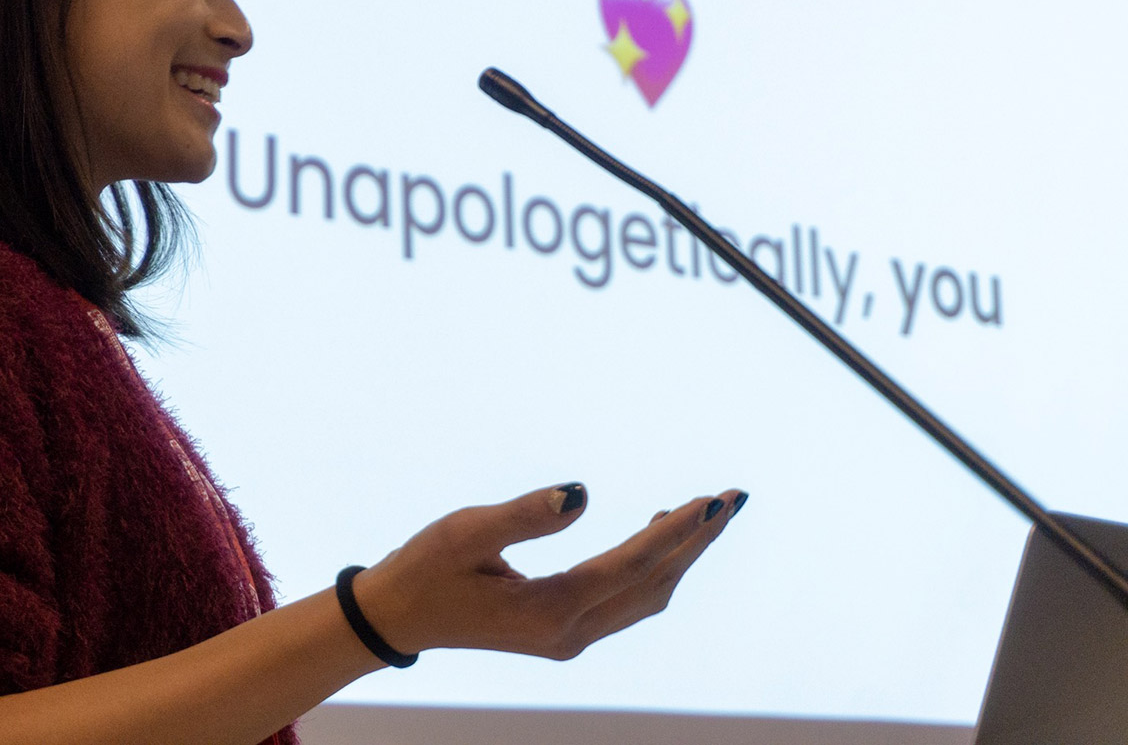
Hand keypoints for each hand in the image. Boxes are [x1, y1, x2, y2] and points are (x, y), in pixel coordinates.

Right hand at [350, 484, 745, 660]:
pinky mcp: (563, 632)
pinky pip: (628, 601)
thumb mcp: (466, 532)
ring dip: (681, 556)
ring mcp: (569, 638)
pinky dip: (654, 568)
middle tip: (733, 499)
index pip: (630, 567)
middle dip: (696, 542)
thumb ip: (526, 514)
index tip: (711, 501)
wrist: (398, 616)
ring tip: (707, 512)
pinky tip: (657, 535)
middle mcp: (570, 634)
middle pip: (654, 586)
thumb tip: (582, 493)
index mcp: (550, 612)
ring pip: (646, 597)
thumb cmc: (426, 567)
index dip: (674, 533)